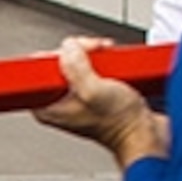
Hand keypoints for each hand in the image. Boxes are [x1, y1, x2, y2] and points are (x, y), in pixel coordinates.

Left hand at [35, 37, 163, 161]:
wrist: (143, 132)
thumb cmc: (119, 123)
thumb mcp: (93, 90)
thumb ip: (75, 67)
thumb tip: (67, 48)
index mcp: (47, 108)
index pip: (38, 71)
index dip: (56, 55)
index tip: (73, 52)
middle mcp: (58, 103)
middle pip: (58, 62)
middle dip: (78, 51)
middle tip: (93, 52)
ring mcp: (75, 97)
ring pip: (75, 62)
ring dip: (92, 53)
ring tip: (105, 56)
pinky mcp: (91, 92)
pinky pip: (90, 67)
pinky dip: (100, 60)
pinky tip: (111, 62)